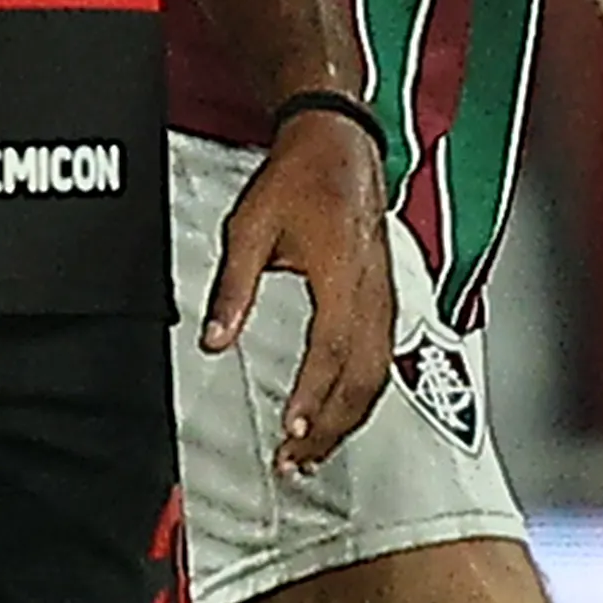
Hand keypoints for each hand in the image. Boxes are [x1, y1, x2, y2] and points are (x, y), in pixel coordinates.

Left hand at [202, 119, 397, 481]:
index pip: (331, 350)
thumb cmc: (300, 177)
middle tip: (297, 458)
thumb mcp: (249, 229)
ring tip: (316, 449)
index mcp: (342, 273)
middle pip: (364, 376)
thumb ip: (233, 289)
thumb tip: (216, 340)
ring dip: (350, 416)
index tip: (293, 428)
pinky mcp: (386, 294)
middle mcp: (372, 289)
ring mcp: (385, 293)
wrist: (339, 144)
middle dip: (333, 425)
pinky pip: (383, 355)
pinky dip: (363, 392)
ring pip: (379, 371)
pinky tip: (343, 410)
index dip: (314, 395)